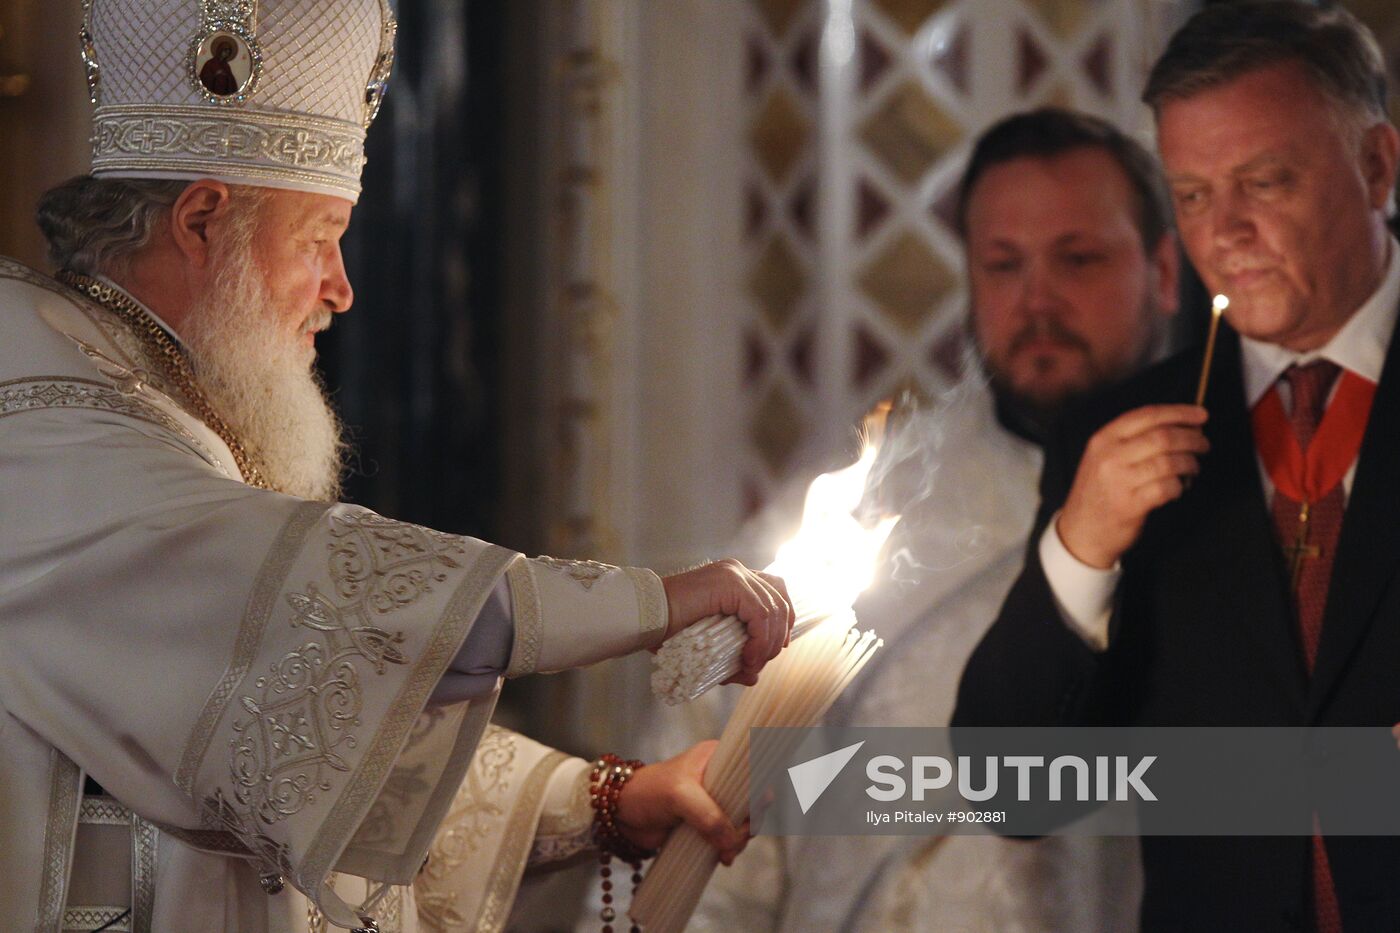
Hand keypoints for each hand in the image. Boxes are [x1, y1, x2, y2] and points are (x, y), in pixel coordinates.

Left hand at [615, 740, 749, 865]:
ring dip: (739, 839)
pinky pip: (729, 836)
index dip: (761, 786)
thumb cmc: (647, 792)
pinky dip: (730, 847)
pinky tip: (723, 857)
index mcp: (717, 757)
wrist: (621, 815)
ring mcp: (714, 802)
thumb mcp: (680, 796)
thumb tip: (732, 841)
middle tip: (737, 838)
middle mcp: (720, 777)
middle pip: (752, 799)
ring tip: (726, 852)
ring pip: (743, 821)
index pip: (753, 766)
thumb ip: (709, 816)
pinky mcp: (706, 823)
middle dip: (749, 822)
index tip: (758, 808)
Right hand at [661, 560, 794, 684]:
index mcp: (734, 579)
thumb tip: (753, 677)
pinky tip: (748, 656)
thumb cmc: (668, 630)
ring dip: (768, 643)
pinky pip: (760, 613)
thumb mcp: (708, 645)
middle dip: (777, 637)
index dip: (782, 623)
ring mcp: (734, 573)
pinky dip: (760, 639)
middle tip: (759, 663)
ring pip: (774, 609)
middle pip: (780, 600)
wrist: (644, 617)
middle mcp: (737, 571)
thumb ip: (732, 657)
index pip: (775, 593)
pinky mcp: (730, 582)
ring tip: (751, 664)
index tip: (772, 650)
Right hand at [1057, 405, 1208, 568]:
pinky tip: (1177, 489)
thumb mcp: (1103, 457)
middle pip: (1163, 437)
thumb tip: (1182, 427)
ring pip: (1169, 462)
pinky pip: (1167, 488)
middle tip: (1203, 445)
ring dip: (1190, 464)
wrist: (1080, 533)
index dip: (1179, 412)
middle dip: (1191, 439)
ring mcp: (1119, 481)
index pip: (1148, 416)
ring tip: (1193, 469)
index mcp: (1104, 439)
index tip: (1201, 415)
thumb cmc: (1099, 492)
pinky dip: (1179, 487)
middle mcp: (1110, 456)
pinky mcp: (1130, 505)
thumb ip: (1133, 440)